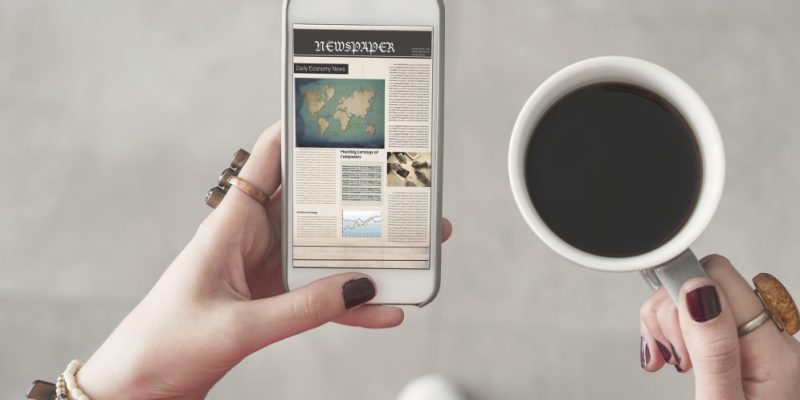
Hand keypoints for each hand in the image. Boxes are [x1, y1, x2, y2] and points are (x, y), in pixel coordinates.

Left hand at [77, 122, 453, 398]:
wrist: (139, 387)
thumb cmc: (165, 344)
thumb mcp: (237, 326)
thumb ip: (301, 309)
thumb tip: (358, 288)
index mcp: (231, 224)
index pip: (268, 160)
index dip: (301, 130)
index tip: (342, 115)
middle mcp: (252, 238)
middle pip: (312, 204)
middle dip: (357, 197)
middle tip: (400, 192)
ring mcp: (264, 270)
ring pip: (324, 250)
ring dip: (365, 253)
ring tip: (410, 251)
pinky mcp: (271, 300)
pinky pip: (320, 294)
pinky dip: (350, 302)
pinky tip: (382, 310)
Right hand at [640, 255, 799, 398]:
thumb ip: (714, 350)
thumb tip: (696, 290)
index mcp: (776, 351)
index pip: (719, 278)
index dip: (681, 294)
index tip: (667, 330)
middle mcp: (773, 339)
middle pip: (704, 282)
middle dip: (672, 314)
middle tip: (673, 357)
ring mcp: (758, 343)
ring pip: (698, 297)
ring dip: (671, 325)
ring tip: (675, 360)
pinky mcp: (741, 348)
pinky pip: (703, 318)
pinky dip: (678, 333)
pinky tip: (678, 357)